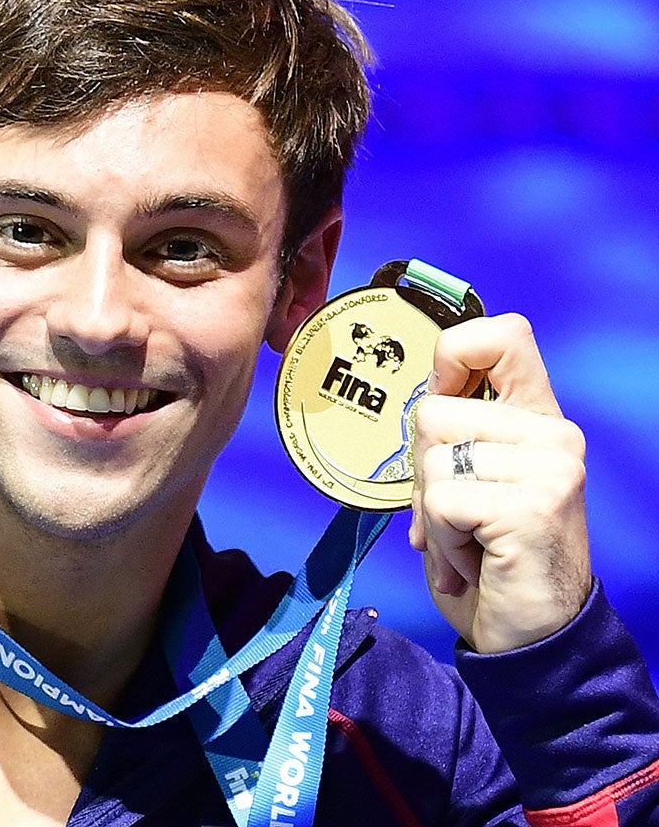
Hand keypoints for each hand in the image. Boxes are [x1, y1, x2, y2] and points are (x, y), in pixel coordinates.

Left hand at [407, 313, 591, 653]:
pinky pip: (439, 501)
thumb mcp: (471, 478)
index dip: (453, 353)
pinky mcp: (532, 506)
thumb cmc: (489, 553)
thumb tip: (414, 394)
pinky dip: (439, 538)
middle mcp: (554, 435)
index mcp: (538, 418)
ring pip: (430, 459)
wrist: (529, 633)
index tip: (441, 395)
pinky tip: (475, 560)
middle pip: (432, 411)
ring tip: (469, 540)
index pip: (503, 335)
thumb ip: (454, 432)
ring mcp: (550, 469)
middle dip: (423, 470)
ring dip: (431, 513)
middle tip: (458, 515)